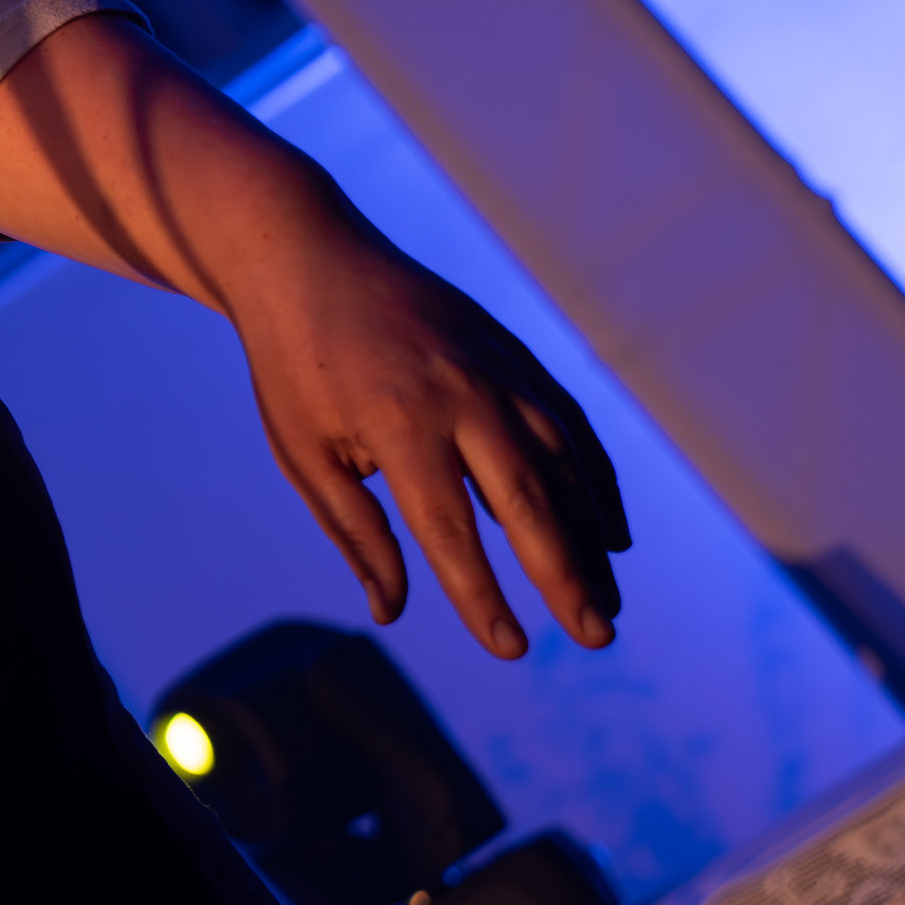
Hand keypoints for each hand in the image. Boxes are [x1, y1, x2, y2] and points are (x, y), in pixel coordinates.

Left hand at [232, 232, 631, 660]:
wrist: (307, 256)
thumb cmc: (294, 365)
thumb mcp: (303, 452)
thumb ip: (355, 532)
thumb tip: (391, 612)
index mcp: (399, 421)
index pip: (449, 528)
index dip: (482, 593)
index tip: (511, 649)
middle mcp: (463, 393)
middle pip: (529, 499)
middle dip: (566, 575)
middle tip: (596, 638)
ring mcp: (498, 368)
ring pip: (565, 464)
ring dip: (592, 537)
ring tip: (607, 601)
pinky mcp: (515, 354)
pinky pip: (571, 425)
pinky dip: (597, 480)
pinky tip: (610, 534)